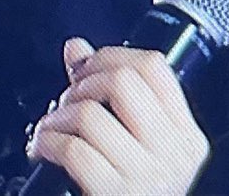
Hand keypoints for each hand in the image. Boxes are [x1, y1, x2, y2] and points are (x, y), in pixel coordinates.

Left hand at [26, 37, 208, 195]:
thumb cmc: (130, 192)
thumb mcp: (133, 144)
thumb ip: (108, 94)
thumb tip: (76, 47)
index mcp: (186, 137)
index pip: (156, 68)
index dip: (112, 55)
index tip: (88, 66)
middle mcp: (173, 155)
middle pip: (122, 82)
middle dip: (82, 84)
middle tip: (67, 101)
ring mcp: (147, 178)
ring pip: (90, 114)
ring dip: (57, 116)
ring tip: (50, 129)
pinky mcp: (114, 195)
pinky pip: (72, 150)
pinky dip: (46, 142)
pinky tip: (43, 149)